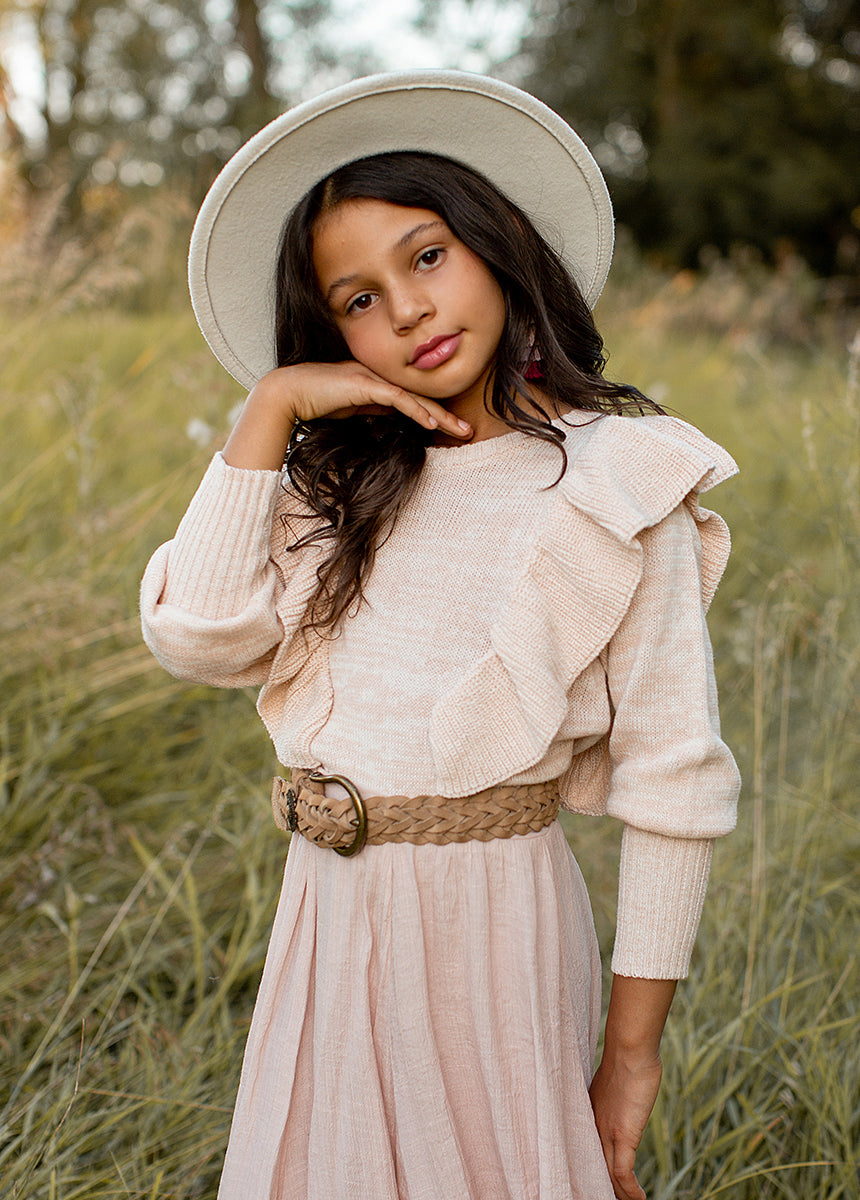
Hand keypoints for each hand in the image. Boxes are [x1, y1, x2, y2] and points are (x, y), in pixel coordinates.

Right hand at [260, 361, 470, 433]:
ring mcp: (373, 377)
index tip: (454, 429)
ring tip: (461, 430)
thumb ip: (373, 406)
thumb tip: (394, 412)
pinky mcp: (364, 384)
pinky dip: (416, 410)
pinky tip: (431, 423)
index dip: (436, 413)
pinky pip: (397, 398)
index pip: (414, 397)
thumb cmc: (315, 401)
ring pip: (415, 397)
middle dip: (447, 415)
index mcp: (378, 380)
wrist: (288, 393)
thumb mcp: (353, 407)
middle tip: (469, 430)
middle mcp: (380, 375)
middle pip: (421, 396)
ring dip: (440, 415)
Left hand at [589, 1047, 662, 1199]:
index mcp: (589, 1116)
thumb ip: (614, 1099)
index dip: (591, 1169)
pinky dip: (631, 1191)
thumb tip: (622, 1101)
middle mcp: (594, 1128)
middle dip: (600, 1186)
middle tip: (603, 1197)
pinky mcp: (623, 1135)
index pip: (586, 1151)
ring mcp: (607, 1132)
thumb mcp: (615, 1085)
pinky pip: (623, 1174)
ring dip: (617, 1194)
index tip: (596, 1180)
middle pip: (593, 1167)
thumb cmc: (626, 1061)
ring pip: (607, 1175)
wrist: (629, 1050)